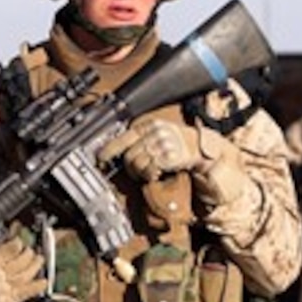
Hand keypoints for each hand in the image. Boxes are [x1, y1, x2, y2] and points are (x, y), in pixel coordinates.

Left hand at [100, 120, 249, 205]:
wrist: (201, 148)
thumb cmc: (177, 143)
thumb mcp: (157, 134)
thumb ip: (139, 140)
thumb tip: (119, 152)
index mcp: (148, 125)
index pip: (123, 137)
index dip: (109, 150)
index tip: (100, 158)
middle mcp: (153, 133)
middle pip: (129, 155)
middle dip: (130, 168)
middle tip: (137, 172)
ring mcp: (161, 144)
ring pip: (137, 164)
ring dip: (140, 173)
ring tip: (149, 172)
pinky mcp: (168, 156)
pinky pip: (149, 170)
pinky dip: (150, 175)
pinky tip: (156, 174)